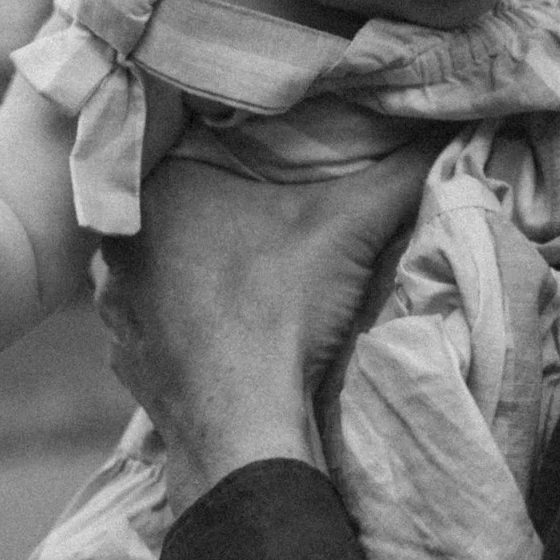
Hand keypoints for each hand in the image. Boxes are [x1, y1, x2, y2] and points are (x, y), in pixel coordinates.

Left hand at [98, 136, 434, 504]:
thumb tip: (446, 125)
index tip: (277, 156)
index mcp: (156, 187)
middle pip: (181, 201)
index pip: (195, 138)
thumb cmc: (283, 310)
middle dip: (223, 202)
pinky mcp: (125, 355)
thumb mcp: (354, 224)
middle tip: (270, 208)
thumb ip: (400, 168)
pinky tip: (228, 321)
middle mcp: (118, 241)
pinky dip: (191, 315)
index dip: (241, 143)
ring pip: (165, 260)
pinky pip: (159, 317)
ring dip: (202, 261)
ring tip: (253, 267)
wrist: (242, 433)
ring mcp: (114, 304)